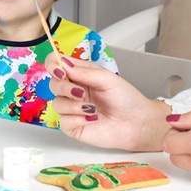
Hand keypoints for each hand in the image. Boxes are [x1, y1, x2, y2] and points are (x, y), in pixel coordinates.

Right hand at [44, 54, 171, 151]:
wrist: (137, 123)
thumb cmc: (127, 99)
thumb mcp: (107, 79)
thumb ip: (84, 72)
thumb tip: (63, 64)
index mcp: (80, 74)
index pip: (57, 64)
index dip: (53, 65)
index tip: (60, 71)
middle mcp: (74, 90)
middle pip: (53, 84)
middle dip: (64, 88)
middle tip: (81, 93)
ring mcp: (72, 109)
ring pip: (57, 104)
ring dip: (74, 106)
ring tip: (92, 109)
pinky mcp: (73, 126)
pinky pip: (63, 122)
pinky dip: (77, 119)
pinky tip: (92, 119)